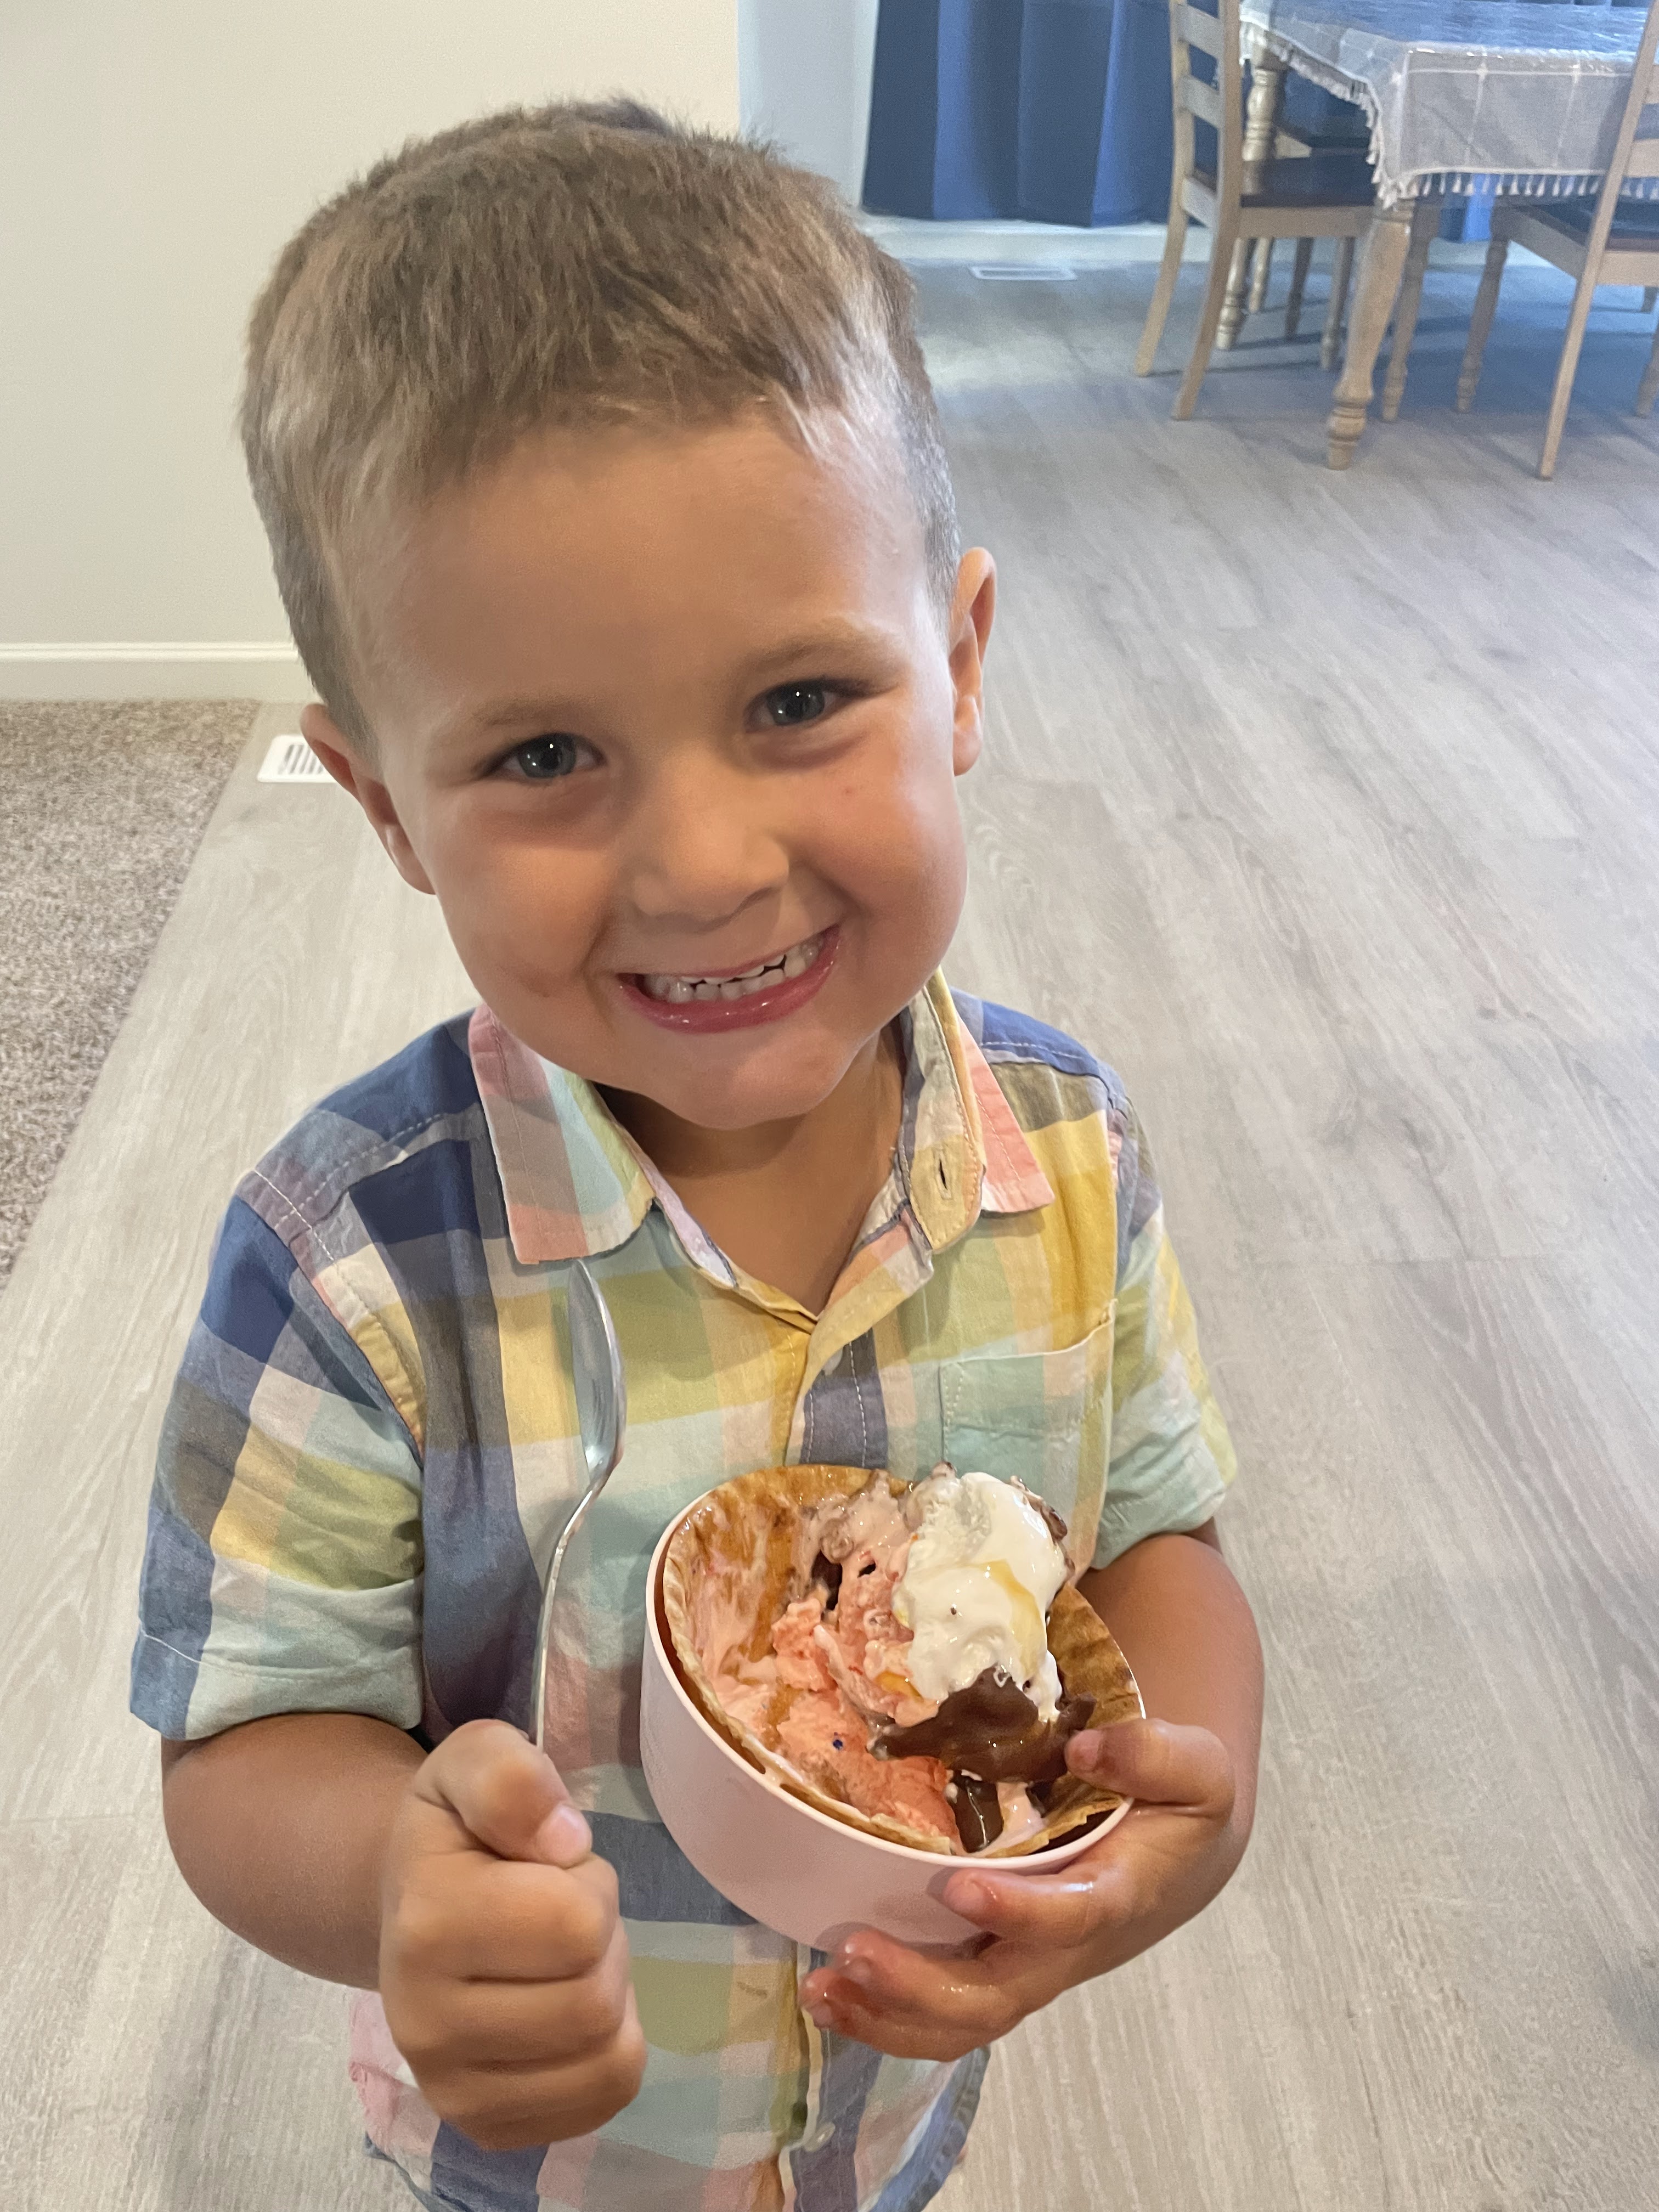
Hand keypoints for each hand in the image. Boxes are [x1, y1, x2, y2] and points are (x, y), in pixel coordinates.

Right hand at [379, 1720, 645, 2148]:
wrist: (406, 1906)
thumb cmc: (455, 1831)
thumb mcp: (477, 1760)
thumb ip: (513, 1776)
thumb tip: (563, 1840)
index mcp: (427, 1924)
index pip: (578, 1926)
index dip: (587, 1885)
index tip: (551, 1869)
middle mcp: (425, 2023)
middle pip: (595, 2001)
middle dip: (602, 1943)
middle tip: (560, 1916)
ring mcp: (451, 2088)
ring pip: (607, 2059)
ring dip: (609, 1997)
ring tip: (562, 1961)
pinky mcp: (484, 2127)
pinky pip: (601, 2102)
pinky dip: (606, 2052)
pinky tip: (563, 2011)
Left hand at [799, 1719, 1240, 2060]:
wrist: (1170, 1855)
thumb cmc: (1172, 1806)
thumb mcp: (1194, 1769)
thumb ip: (1154, 1756)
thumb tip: (1085, 1747)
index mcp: (1112, 1897)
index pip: (1068, 1920)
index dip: (1017, 1914)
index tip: (959, 1885)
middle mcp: (1061, 1950)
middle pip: (994, 1997)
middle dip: (921, 1986)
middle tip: (854, 1950)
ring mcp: (1022, 1969)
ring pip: (958, 2022)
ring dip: (887, 2015)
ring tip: (821, 1987)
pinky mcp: (991, 1968)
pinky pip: (939, 2015)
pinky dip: (882, 2016)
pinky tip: (828, 1995)